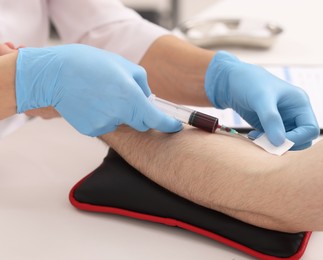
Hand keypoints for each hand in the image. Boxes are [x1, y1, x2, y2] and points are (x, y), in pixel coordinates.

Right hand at [15, 44, 181, 135]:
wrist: (54, 74)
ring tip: (103, 94)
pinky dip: (104, 116)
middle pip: (141, 123)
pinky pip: (105, 124)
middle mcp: (119, 116)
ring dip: (120, 113)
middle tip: (129, 97)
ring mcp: (104, 124)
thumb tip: (148, 99)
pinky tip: (93, 102)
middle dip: (141, 114)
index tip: (176, 125)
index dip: (169, 125)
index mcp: (131, 99)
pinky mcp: (91, 130)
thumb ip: (142, 84)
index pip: (157, 120)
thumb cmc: (90, 64)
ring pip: (122, 123)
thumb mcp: (124, 65)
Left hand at [205, 51, 318, 148]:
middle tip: (264, 142)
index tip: (276, 141)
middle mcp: (296, 114)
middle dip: (285, 144)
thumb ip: (271, 119)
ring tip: (256, 137)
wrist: (232, 81)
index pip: (310, 129)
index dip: (297, 139)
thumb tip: (280, 142)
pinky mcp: (272, 127)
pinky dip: (266, 144)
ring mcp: (284, 121)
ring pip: (288, 144)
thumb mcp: (260, 98)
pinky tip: (253, 136)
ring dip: (274, 146)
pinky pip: (275, 143)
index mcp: (300, 103)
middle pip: (303, 140)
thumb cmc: (249, 83)